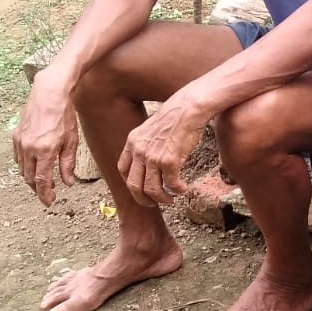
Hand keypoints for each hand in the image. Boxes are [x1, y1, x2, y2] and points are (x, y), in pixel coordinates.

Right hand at [13, 71, 78, 207]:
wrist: (49, 94)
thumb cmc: (64, 115)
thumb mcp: (71, 141)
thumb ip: (68, 164)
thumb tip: (68, 183)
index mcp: (45, 151)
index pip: (42, 181)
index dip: (45, 194)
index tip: (49, 202)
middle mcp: (30, 148)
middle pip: (30, 178)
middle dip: (38, 189)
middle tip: (48, 193)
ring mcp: (21, 142)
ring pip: (23, 169)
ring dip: (31, 178)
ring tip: (43, 180)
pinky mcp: (16, 136)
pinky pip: (18, 158)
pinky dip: (26, 165)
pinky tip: (35, 165)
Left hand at [117, 91, 205, 206]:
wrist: (189, 107)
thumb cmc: (176, 115)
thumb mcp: (151, 127)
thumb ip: (146, 142)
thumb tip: (150, 158)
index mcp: (132, 141)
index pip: (122, 170)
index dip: (131, 183)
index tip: (141, 188)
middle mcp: (139, 150)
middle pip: (133, 185)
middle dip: (143, 199)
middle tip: (153, 203)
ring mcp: (153, 157)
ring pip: (151, 190)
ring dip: (161, 198)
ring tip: (171, 198)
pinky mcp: (169, 161)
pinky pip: (171, 184)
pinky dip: (178, 190)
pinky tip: (184, 188)